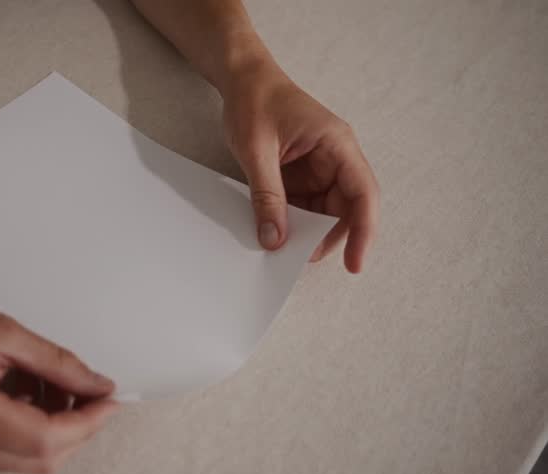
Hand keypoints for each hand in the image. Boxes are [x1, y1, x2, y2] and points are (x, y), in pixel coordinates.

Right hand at [0, 281, 117, 473]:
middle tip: (92, 391)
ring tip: (54, 382)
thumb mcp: (3, 332)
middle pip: (40, 459)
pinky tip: (31, 391)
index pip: (45, 439)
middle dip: (77, 427)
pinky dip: (31, 425)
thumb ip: (55, 363)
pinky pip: (7, 450)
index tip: (109, 400)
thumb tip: (96, 385)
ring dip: (55, 426)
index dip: (87, 422)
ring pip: (27, 458)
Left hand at [221, 65, 379, 272]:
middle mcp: (336, 158)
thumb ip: (266, 196)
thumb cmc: (254, 100)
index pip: (363, 194)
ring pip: (324, 212)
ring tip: (281, 244)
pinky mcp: (302, 175)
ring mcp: (320, 168)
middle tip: (298, 258)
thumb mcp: (256, 150)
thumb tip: (275, 238)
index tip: (355, 264)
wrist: (241, 78)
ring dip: (306, 231)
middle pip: (347, 209)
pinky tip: (273, 229)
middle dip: (327, 237)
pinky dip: (291, 220)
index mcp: (337, 144)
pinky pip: (304, 206)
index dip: (363, 232)